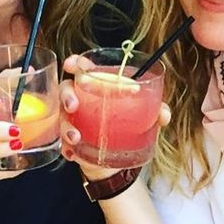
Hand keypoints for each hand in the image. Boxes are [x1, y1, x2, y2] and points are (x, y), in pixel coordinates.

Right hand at [58, 54, 170, 180]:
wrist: (119, 160)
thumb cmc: (128, 126)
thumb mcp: (144, 115)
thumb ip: (156, 110)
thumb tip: (163, 114)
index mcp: (99, 86)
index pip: (83, 68)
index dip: (75, 63)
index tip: (72, 65)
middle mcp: (82, 99)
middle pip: (66, 88)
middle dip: (67, 95)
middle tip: (74, 106)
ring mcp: (72, 120)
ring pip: (60, 116)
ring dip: (66, 125)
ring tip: (76, 136)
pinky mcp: (68, 141)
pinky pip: (61, 142)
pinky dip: (66, 147)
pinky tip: (73, 152)